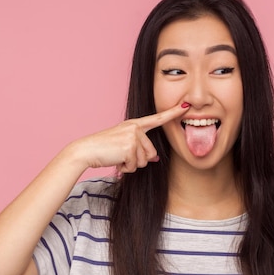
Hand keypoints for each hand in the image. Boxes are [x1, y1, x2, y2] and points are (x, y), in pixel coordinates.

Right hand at [72, 103, 189, 172]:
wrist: (87, 150)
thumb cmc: (104, 149)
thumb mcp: (124, 146)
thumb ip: (140, 149)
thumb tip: (154, 159)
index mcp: (135, 125)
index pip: (158, 118)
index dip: (173, 113)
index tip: (186, 106)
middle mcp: (136, 128)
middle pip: (151, 153)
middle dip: (138, 161)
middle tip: (121, 156)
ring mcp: (133, 136)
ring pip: (144, 161)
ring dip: (131, 165)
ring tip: (117, 158)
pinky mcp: (130, 147)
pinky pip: (135, 166)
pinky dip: (125, 168)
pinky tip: (116, 161)